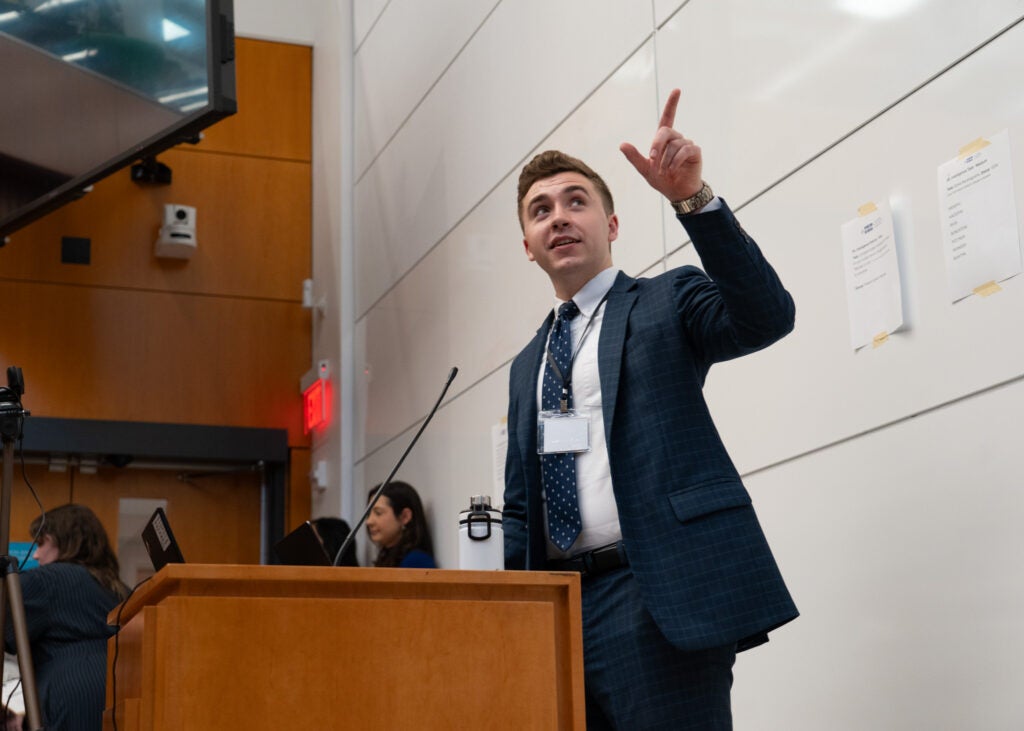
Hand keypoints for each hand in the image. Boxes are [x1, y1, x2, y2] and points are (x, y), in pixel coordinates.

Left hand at [620, 88, 702, 202]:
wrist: (677, 193)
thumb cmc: (663, 180)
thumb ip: (634, 157)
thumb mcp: (645, 169)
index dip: (672, 104)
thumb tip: (622, 144)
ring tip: (665, 171)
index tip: (677, 90)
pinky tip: (673, 170)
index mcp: (664, 140)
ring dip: (666, 160)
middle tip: (652, 159)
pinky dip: (676, 160)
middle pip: (665, 131)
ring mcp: (686, 145)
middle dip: (656, 145)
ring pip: (674, 144)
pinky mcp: (695, 152)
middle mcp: (676, 139)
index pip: (668, 117)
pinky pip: (684, 150)